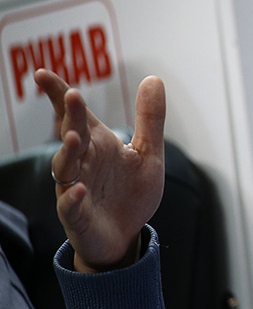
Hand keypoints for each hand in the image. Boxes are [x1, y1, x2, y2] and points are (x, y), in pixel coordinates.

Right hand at [34, 69, 165, 272]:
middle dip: (70, 116)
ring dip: (67, 153)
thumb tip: (154, 78)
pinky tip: (78, 190)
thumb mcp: (148, 153)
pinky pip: (70, 207)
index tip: (42, 73)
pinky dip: (71, 198)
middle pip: (72, 135)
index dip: (60, 94)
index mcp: (98, 144)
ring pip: (65, 168)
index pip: (76, 115)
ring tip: (73, 137)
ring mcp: (76, 189)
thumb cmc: (132, 192)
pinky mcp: (78, 217)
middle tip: (72, 95)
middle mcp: (83, 162)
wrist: (127, 235)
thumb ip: (150, 118)